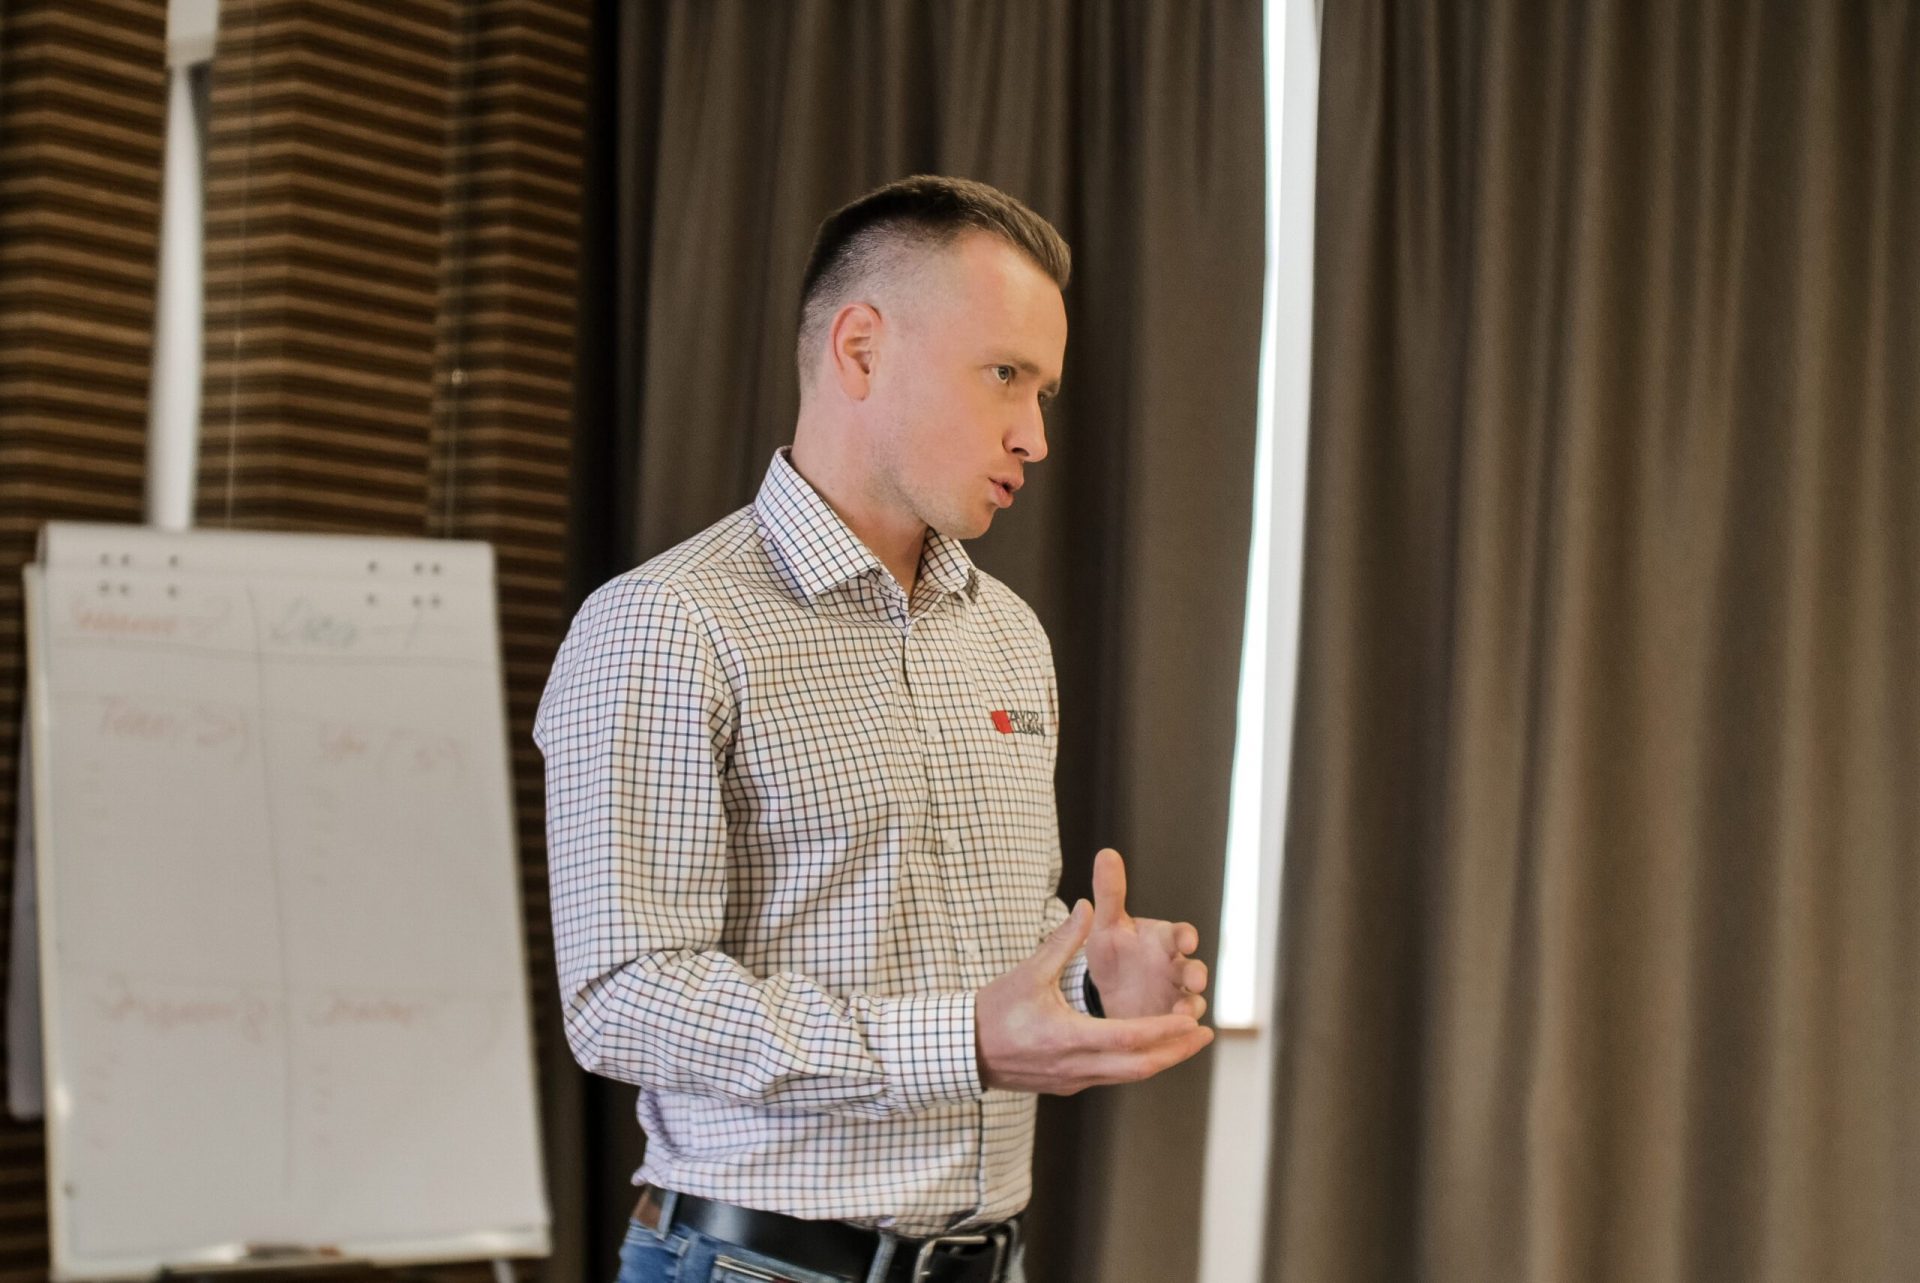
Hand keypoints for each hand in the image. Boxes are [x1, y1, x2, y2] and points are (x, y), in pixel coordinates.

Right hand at [975, 900, 1213, 1094]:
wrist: (963, 1051)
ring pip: (1128, 1075)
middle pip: (1140, 1066)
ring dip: (1160, 1059)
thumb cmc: (994, 1010)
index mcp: (1068, 1037)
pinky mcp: (1067, 1085)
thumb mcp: (1028, 972)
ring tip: (1186, 1042)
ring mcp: (1072, 1080)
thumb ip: (1062, 940)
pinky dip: (1136, 1063)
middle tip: (1206, 1035)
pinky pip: (1112, 1076)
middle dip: (1177, 1051)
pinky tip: (1147, 1049)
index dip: (1165, 1031)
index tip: (1192, 1019)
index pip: (1130, 1038)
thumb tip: (1087, 905)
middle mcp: (1076, 1066)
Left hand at [1085, 848, 1208, 1020]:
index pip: (1179, 933)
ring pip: (1192, 1001)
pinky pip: (1181, 1029)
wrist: (1107, 989)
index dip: (1184, 935)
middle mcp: (1174, 966)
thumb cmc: (1113, 950)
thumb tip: (1106, 852)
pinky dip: (1181, 1032)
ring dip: (1191, 1006)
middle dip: (1196, 973)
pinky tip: (1178, 1035)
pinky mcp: (1169, 1022)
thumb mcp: (1106, 924)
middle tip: (1194, 980)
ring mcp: (1175, 995)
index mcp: (1161, 940)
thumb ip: (1110, 892)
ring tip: (1184, 1014)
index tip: (1187, 938)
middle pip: (1193, 968)